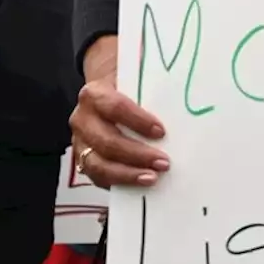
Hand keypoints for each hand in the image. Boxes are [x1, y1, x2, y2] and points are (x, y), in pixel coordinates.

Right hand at [69, 35, 169, 188]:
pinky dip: (119, 182)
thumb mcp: (137, 80)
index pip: (115, 107)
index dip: (138, 121)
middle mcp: (82, 119)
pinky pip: (97, 177)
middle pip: (107, 141)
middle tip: (164, 162)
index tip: (161, 131)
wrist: (104, 94)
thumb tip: (183, 98)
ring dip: (127, 174)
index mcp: (94, 94)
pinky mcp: (82, 160)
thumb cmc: (128, 88)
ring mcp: (80, 142)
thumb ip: (151, 86)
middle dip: (137, 154)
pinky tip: (139, 183)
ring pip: (98, 164)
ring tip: (152, 178)